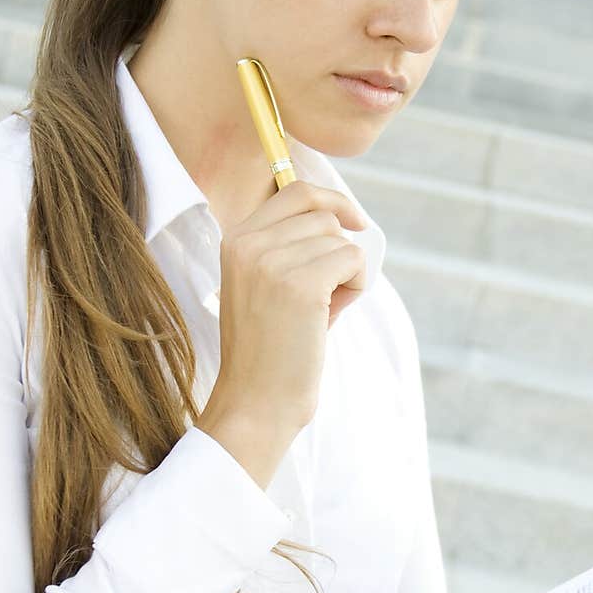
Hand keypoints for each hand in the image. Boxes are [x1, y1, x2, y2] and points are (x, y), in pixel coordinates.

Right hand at [209, 179, 368, 434]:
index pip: (295, 191)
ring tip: (325, 310)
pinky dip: (356, 286)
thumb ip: (293, 248)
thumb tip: (348, 218)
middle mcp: (248, 244)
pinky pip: (353, 260)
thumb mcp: (267, 286)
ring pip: (340, 239)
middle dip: (339, 250)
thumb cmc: (271, 350)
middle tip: (330, 293)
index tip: (355, 222)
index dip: (333, 200)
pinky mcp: (301, 285)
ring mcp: (272, 262)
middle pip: (323, 215)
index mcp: (236, 240)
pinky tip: (334, 314)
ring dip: (347, 273)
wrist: (256, 401)